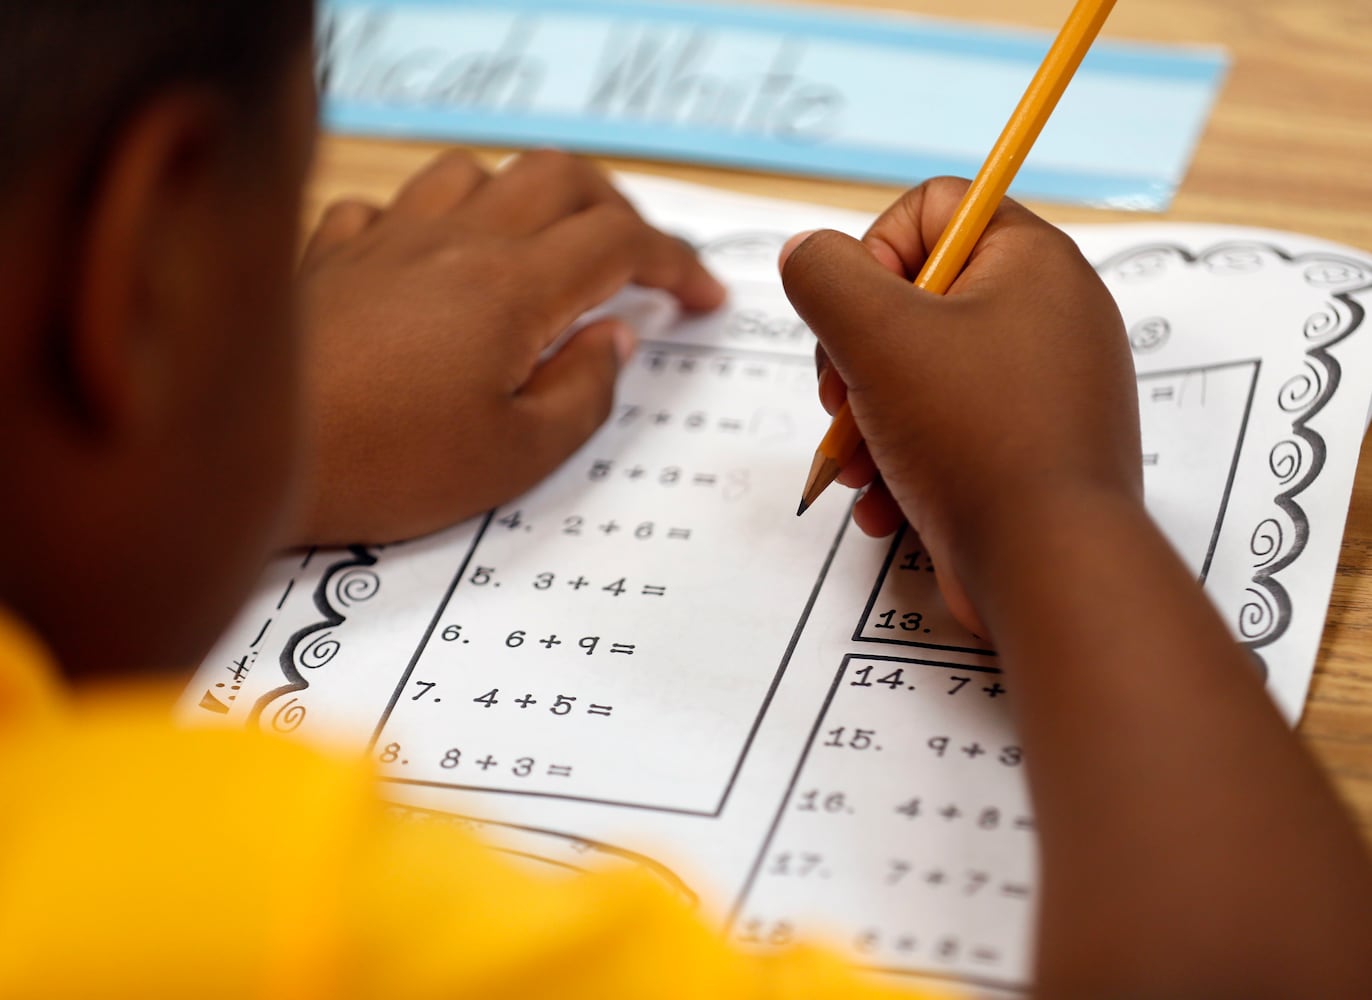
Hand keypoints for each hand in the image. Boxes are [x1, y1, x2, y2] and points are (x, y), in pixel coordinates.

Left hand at [291, 149, 725, 544]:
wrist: (246, 459)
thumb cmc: (383, 467)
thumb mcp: (515, 456)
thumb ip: (583, 391)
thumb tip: (613, 342)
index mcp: (511, 288)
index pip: (620, 244)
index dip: (676, 263)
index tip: (702, 297)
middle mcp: (453, 243)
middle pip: (559, 179)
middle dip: (617, 208)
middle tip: (638, 259)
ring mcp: (386, 241)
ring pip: (475, 174)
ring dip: (524, 198)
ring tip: (540, 249)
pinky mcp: (330, 257)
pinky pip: (390, 207)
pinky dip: (430, 223)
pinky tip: (430, 265)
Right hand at [780, 177, 1140, 632]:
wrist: (1050, 568)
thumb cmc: (976, 439)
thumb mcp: (876, 336)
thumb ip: (824, 276)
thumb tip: (805, 255)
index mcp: (1031, 262)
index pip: (932, 208)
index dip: (872, 253)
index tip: (853, 318)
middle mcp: (1048, 315)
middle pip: (916, 300)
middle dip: (856, 357)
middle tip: (840, 402)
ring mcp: (1045, 388)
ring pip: (923, 375)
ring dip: (868, 421)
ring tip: (856, 467)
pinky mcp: (1033, 449)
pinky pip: (951, 432)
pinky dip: (905, 463)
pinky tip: (885, 504)